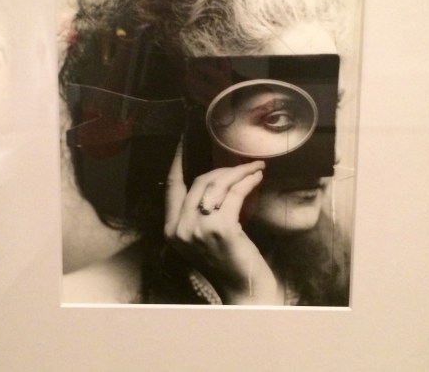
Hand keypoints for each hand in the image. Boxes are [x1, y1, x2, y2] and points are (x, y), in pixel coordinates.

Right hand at [164, 140, 281, 304]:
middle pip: (199, 181)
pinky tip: (257, 177)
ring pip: (218, 184)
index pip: (171, 186)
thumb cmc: (227, 259)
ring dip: (239, 172)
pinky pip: (235, 194)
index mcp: (171, 229)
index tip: (183, 140)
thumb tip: (214, 177)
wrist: (244, 288)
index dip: (176, 161)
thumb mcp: (202, 235)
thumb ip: (198, 210)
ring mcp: (198, 229)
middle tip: (244, 165)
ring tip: (255, 168)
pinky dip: (248, 181)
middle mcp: (179, 228)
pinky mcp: (221, 229)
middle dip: (224, 169)